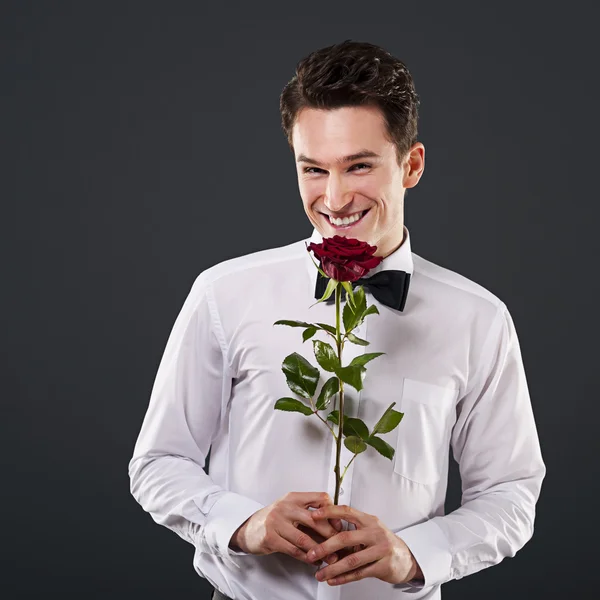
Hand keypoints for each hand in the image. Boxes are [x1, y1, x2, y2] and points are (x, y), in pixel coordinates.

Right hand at [229, 492, 343, 566]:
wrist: (249, 528)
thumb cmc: (275, 519)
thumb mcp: (291, 509)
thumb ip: (309, 513)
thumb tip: (335, 524)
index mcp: (294, 497)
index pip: (319, 498)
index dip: (332, 511)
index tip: (339, 524)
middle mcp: (285, 507)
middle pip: (314, 520)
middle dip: (330, 534)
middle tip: (340, 545)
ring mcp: (276, 522)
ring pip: (304, 539)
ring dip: (319, 551)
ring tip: (330, 558)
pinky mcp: (271, 538)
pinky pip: (293, 550)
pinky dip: (306, 557)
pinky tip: (313, 561)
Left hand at [308, 504, 422, 585]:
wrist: (405, 558)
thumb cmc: (381, 542)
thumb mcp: (369, 530)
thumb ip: (351, 530)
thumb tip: (324, 532)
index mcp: (368, 520)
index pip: (347, 511)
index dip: (329, 512)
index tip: (314, 516)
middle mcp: (375, 532)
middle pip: (346, 538)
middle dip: (325, 547)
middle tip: (312, 554)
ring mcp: (380, 549)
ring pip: (352, 560)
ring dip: (333, 568)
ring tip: (319, 574)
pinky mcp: (384, 566)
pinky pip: (360, 573)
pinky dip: (344, 578)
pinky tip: (333, 580)